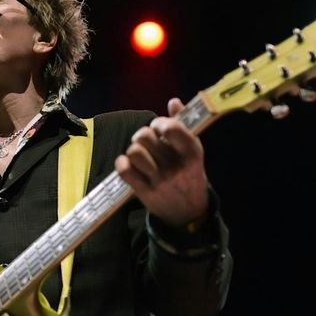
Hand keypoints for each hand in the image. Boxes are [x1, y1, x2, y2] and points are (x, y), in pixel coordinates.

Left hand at [115, 97, 209, 227]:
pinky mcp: (145, 193)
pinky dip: (122, 163)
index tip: (159, 127)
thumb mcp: (192, 152)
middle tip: (147, 141)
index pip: (172, 129)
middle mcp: (177, 167)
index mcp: (192, 153)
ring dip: (133, 149)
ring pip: (134, 152)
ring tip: (139, 154)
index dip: (160, 122)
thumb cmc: (188, 175)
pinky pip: (125, 171)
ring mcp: (161, 181)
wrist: (189, 214)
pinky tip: (128, 164)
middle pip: (145, 137)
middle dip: (143, 134)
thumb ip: (182, 125)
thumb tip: (173, 101)